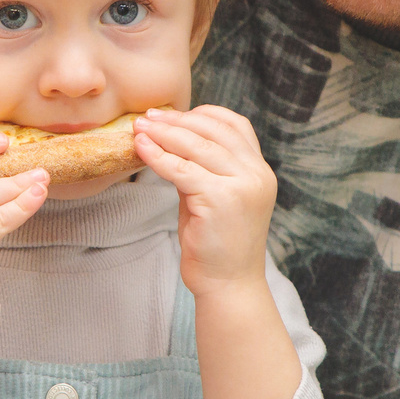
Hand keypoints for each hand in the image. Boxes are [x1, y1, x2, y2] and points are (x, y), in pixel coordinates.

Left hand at [131, 106, 276, 296]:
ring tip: (139, 128)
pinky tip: (141, 150)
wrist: (228, 284)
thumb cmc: (217, 244)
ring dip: (164, 133)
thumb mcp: (215, 196)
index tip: (175, 114)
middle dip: (177, 120)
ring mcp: (241, 187)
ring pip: (197, 146)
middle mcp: (256, 175)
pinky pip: (182, 170)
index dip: (204, 114)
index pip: (236, 125)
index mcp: (260, 171)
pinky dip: (158, 157)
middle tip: (148, 116)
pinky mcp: (220, 200)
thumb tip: (170, 140)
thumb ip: (202, 168)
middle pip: (214, 131)